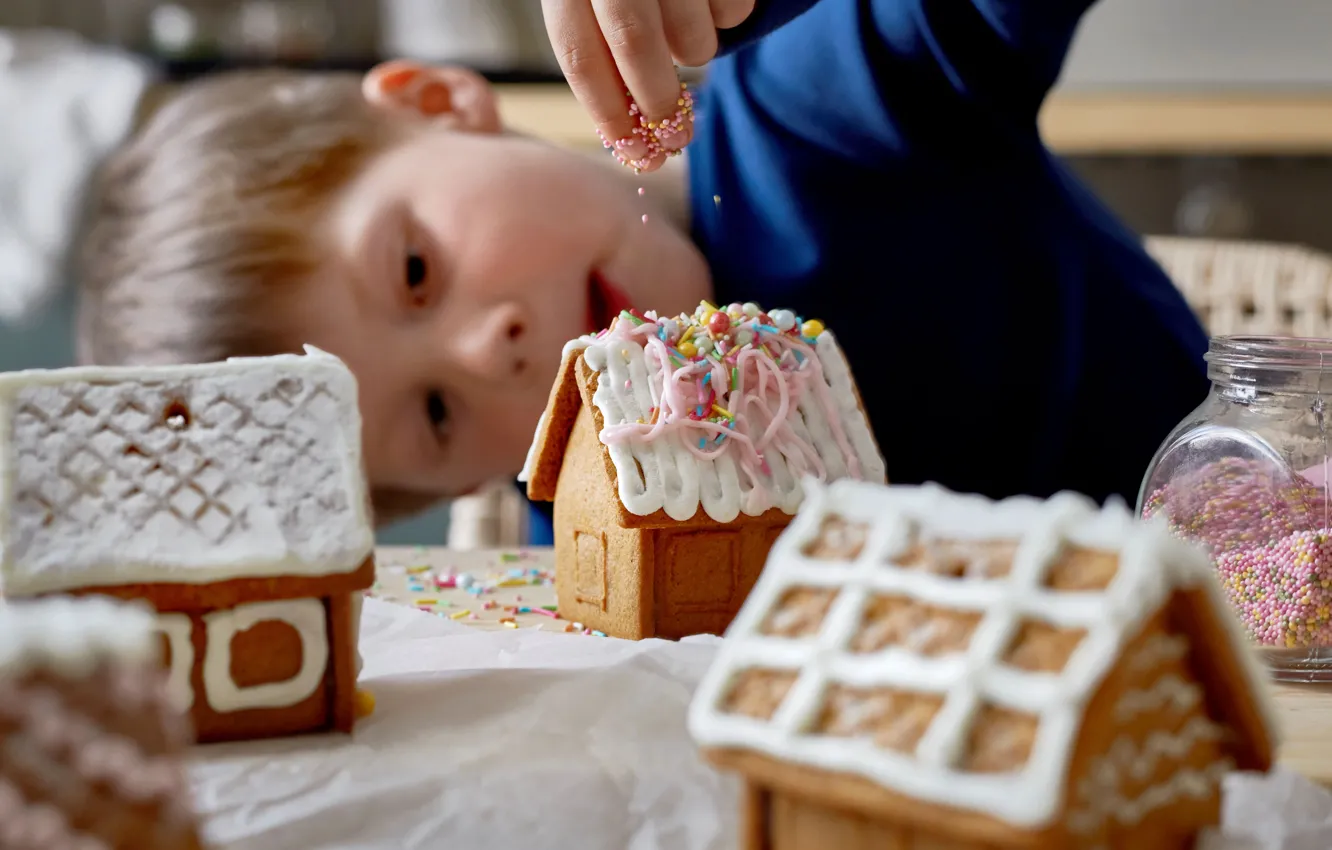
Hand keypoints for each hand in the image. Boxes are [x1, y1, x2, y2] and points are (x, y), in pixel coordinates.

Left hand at [543, 0, 755, 171]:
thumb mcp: (593, 0)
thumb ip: (600, 47)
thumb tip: (629, 133)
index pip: (579, 55)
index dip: (606, 114)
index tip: (632, 152)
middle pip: (634, 43)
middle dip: (658, 100)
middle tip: (676, 132)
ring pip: (689, 29)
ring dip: (696, 52)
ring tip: (690, 40)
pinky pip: (731, 7)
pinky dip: (728, 18)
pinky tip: (713, 2)